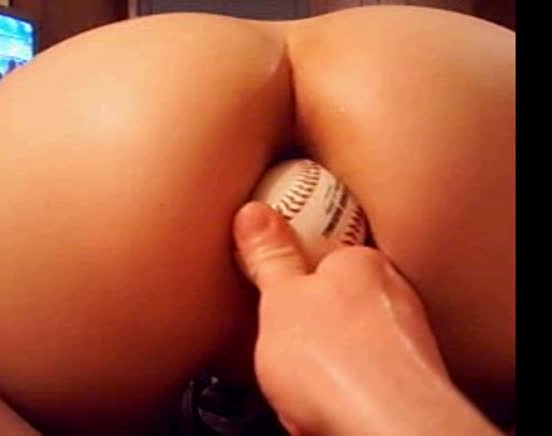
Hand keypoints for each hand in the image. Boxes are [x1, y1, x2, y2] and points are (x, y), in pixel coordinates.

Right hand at [233, 201, 502, 435]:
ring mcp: (406, 337)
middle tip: (285, 346)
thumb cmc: (337, 362)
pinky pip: (362, 377)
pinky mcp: (409, 379)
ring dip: (323, 363)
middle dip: (306, 328)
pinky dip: (343, 389)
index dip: (292, 282)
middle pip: (334, 302)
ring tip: (304, 383)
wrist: (387, 426)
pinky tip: (329, 403)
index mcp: (360, 263)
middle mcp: (392, 293)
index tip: (275, 297)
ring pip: (348, 344)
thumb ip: (268, 255)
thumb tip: (253, 213)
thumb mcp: (279, 298)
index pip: (321, 257)